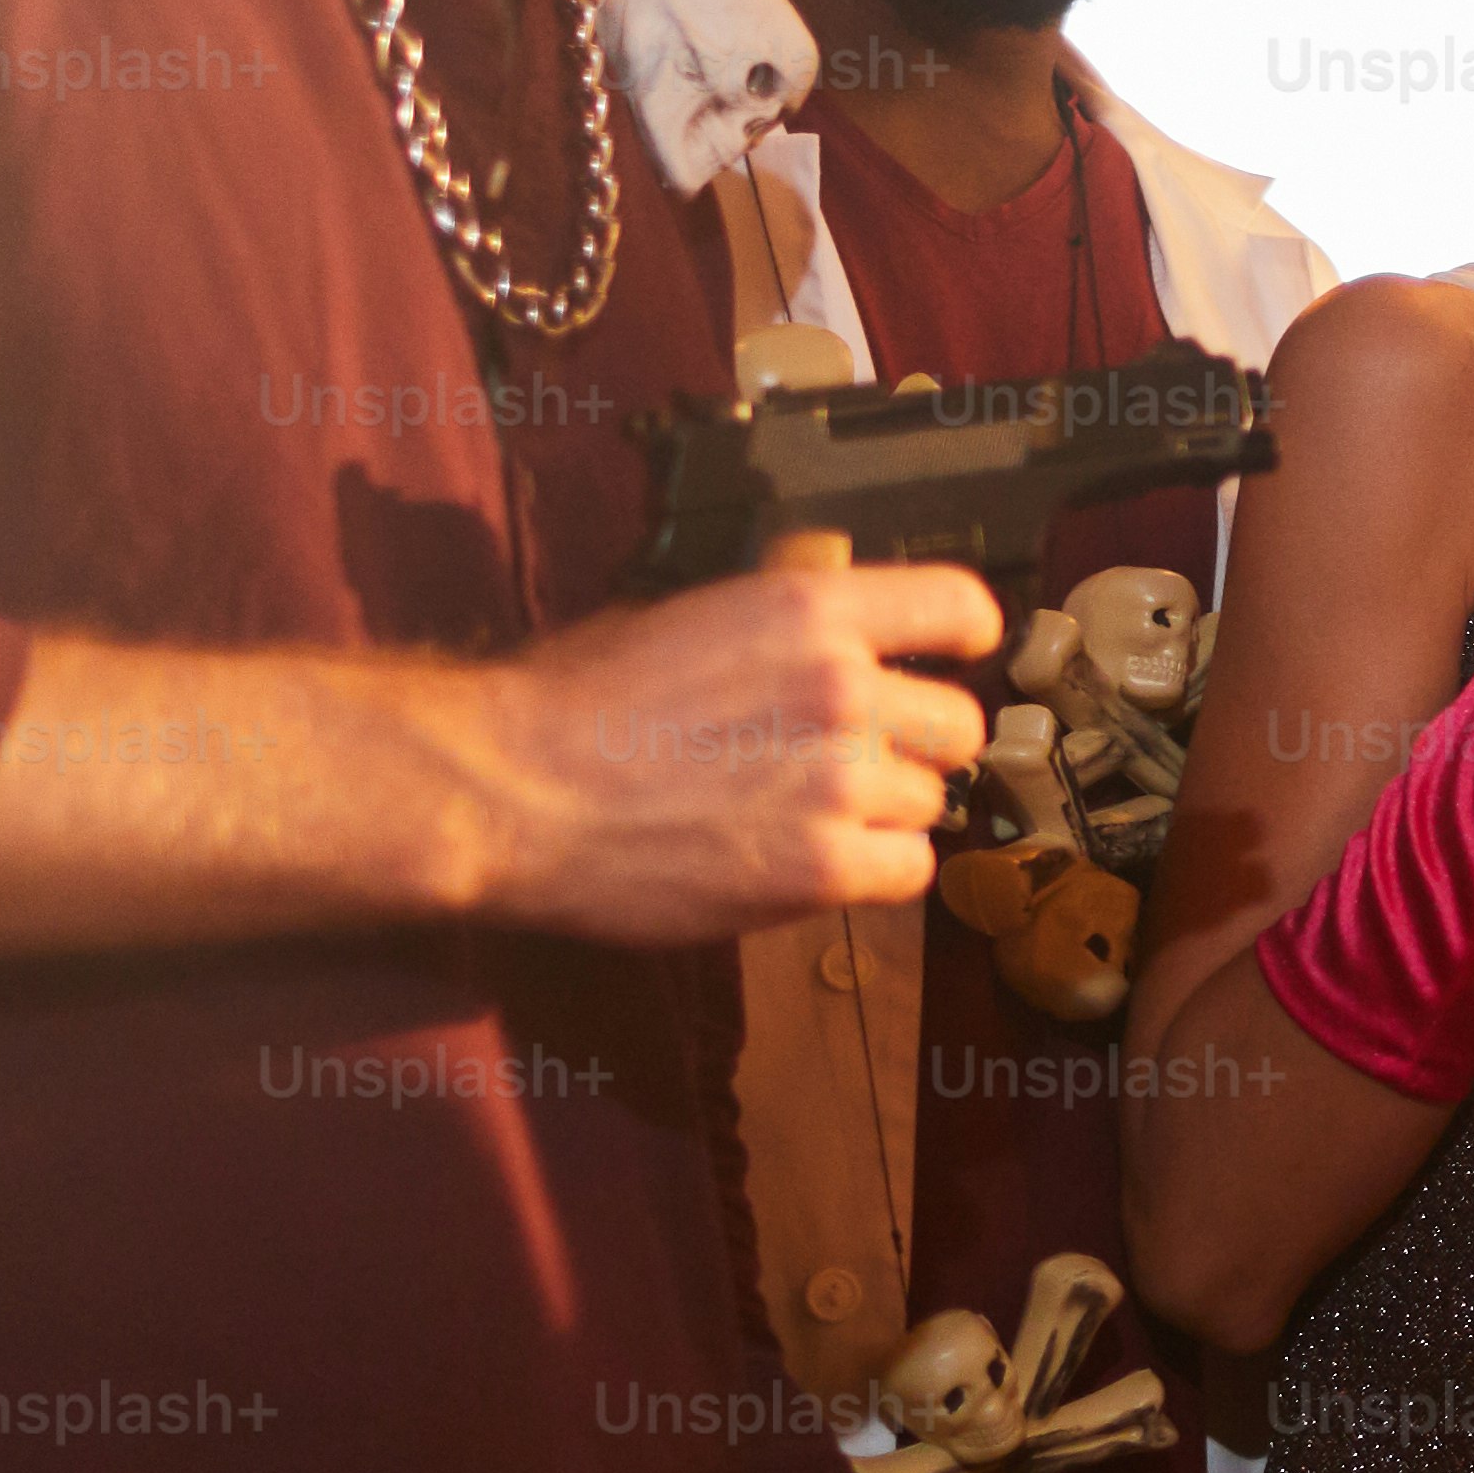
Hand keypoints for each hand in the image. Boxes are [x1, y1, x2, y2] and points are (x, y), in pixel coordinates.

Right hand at [461, 562, 993, 938]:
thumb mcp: (688, 614)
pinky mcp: (820, 867)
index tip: (956, 658)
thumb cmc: (577, 702)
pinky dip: (874, 871)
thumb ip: (784, 617)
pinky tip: (817, 862)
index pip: (960, 607)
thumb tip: (844, 600)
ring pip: (930, 802)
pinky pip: (908, 872)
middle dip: (915, 744)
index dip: (965, 639)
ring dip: (883, 812)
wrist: (508, 790)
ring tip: (806, 815)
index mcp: (811, 608)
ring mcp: (838, 781)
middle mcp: (842, 687)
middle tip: (857, 761)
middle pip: (958, 723)